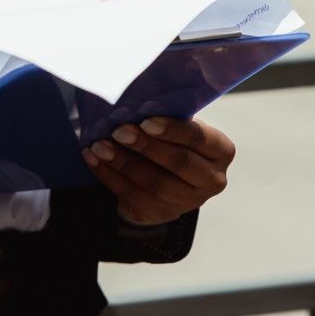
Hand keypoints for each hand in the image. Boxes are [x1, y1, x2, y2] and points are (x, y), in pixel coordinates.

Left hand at [82, 117, 234, 225]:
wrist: (164, 172)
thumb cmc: (170, 136)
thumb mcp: (176, 122)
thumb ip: (168, 112)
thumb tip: (138, 101)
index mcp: (221, 151)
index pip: (200, 139)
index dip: (173, 130)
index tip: (145, 120)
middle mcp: (212, 179)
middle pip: (179, 163)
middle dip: (146, 146)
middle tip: (118, 131)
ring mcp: (188, 201)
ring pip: (155, 184)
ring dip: (123, 162)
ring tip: (99, 145)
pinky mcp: (162, 214)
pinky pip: (134, 197)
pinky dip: (110, 176)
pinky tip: (93, 159)